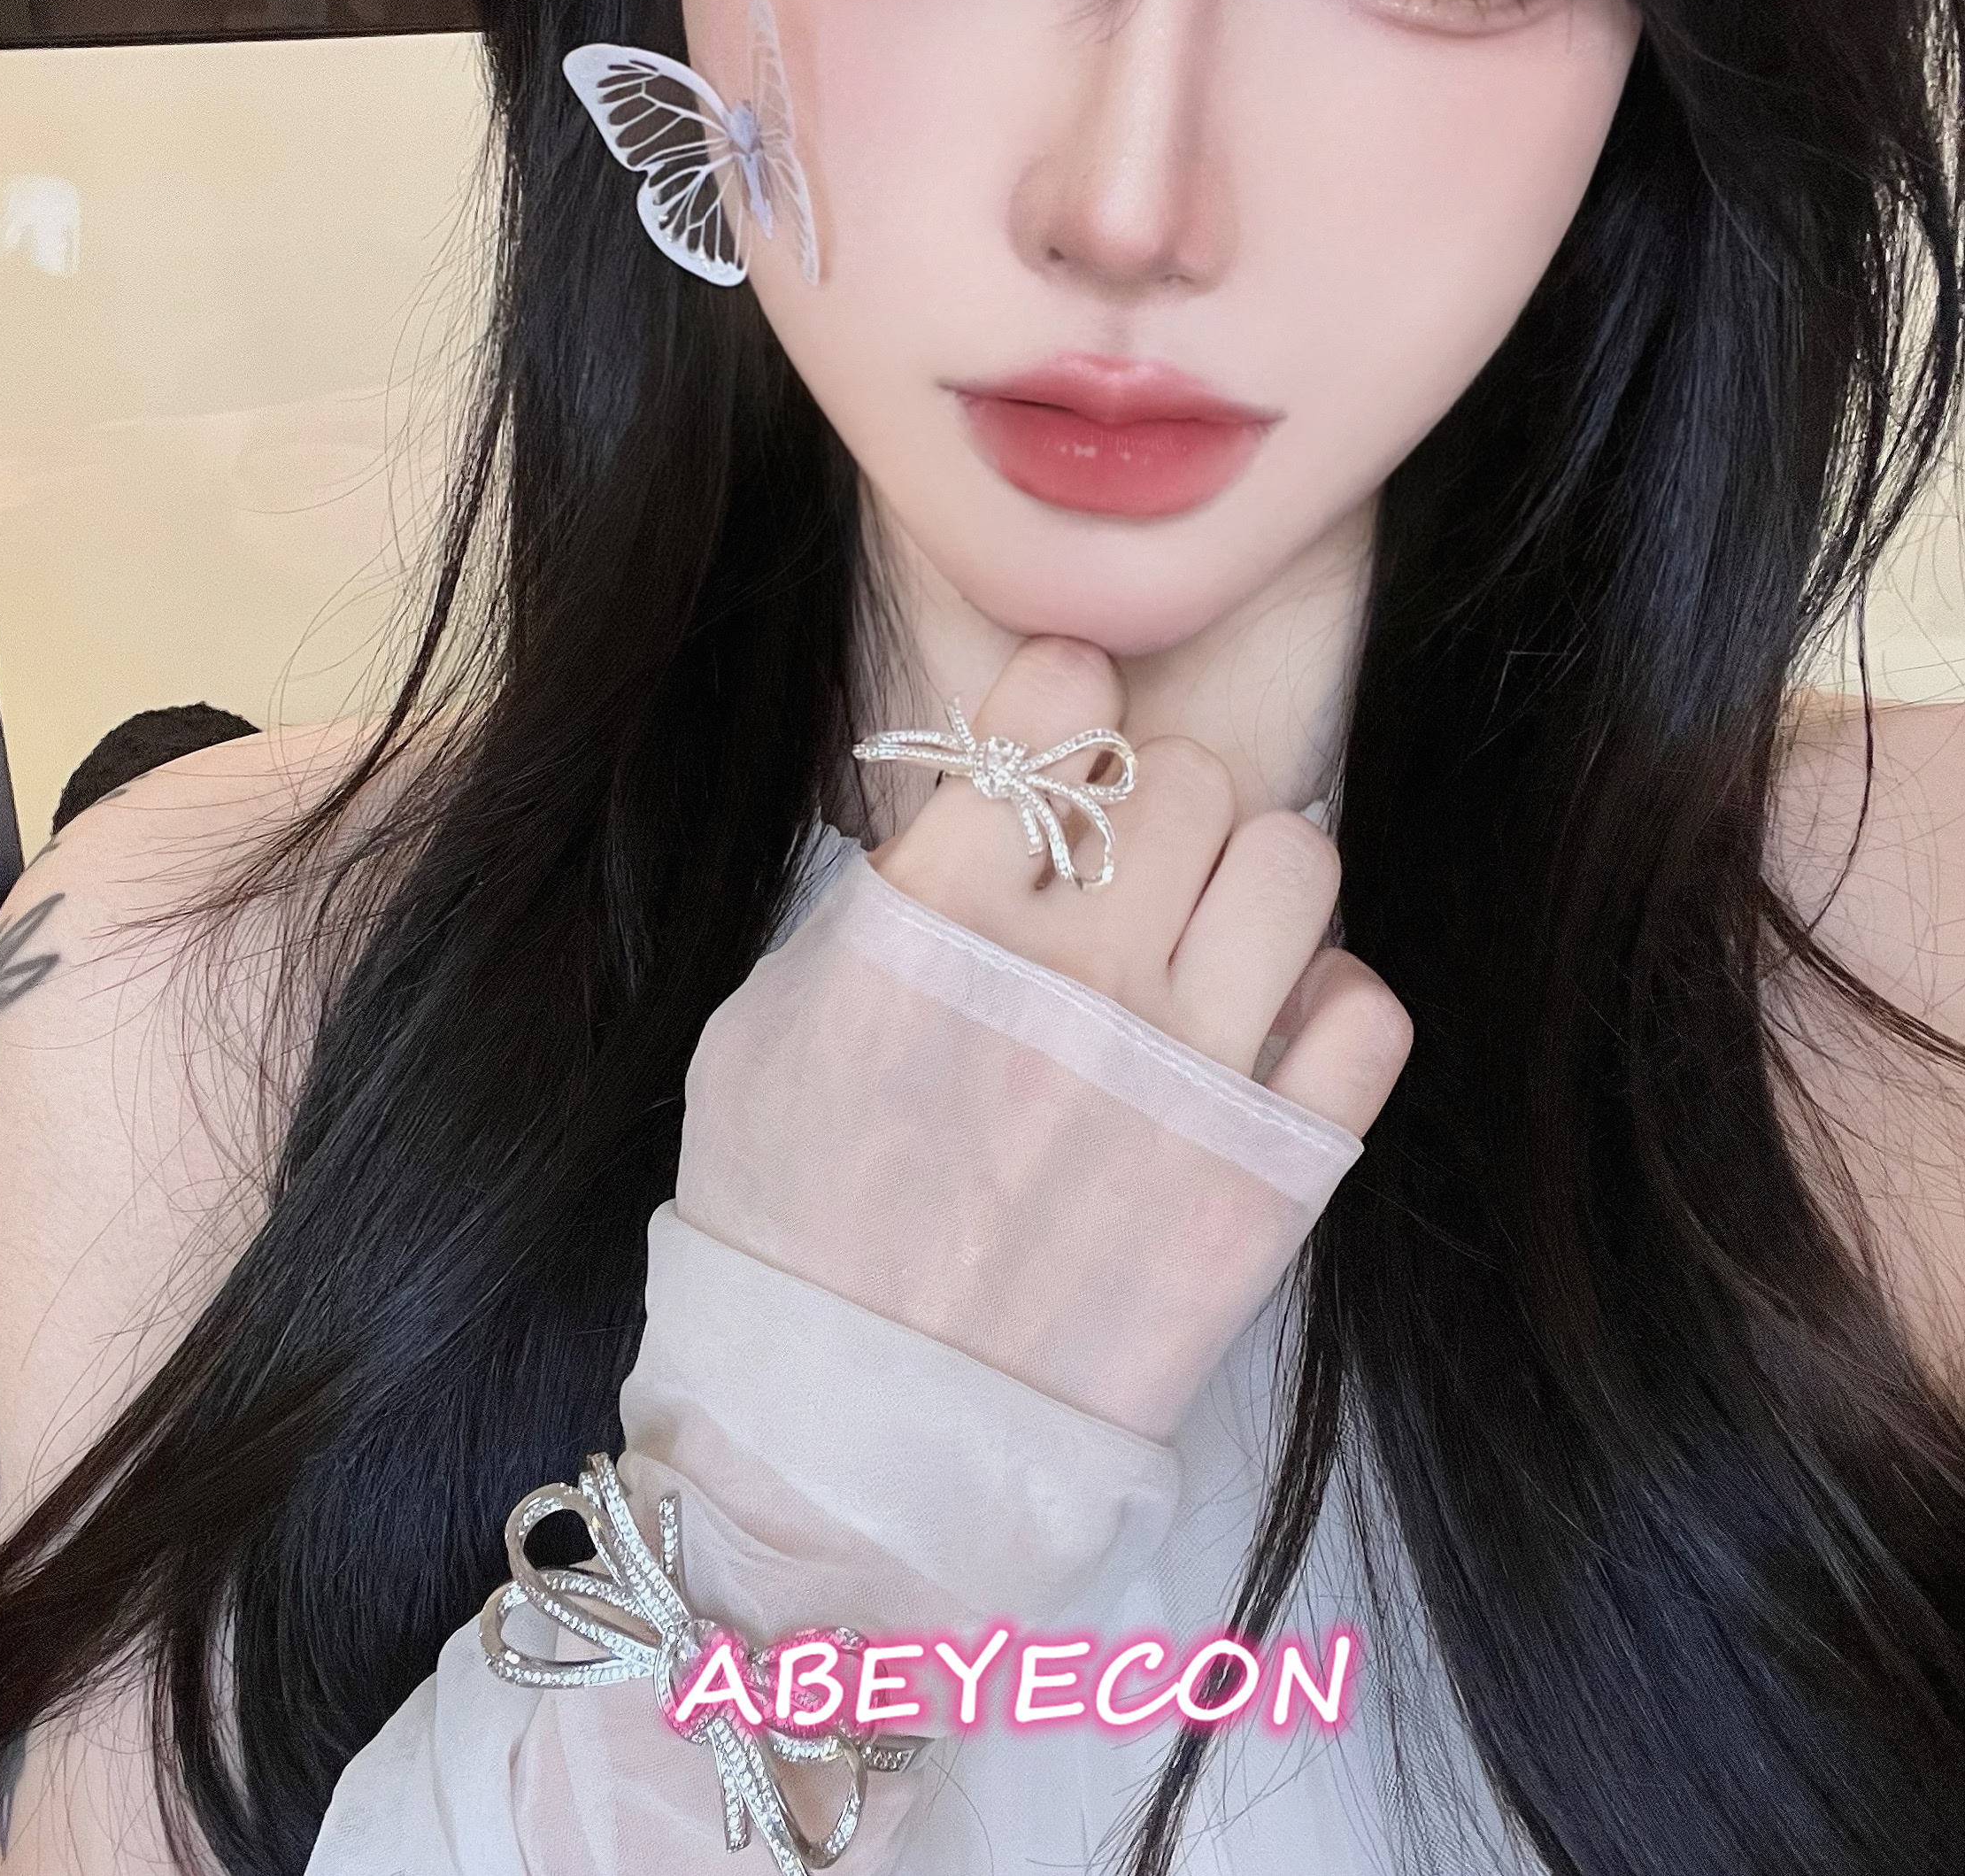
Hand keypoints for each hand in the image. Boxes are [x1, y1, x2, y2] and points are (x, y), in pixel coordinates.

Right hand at [677, 634, 1411, 1437]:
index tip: (1067, 734)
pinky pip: (1366, 1014)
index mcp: (936, 915)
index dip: (1068, 703)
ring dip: (1253, 880)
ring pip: (1297, 861)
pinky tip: (1261, 1033)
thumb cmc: (787, 1217)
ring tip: (1207, 938)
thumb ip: (888, 895)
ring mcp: (1183, 1071)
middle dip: (1157, 806)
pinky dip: (1326, 1003)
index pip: (1060, 707)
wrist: (849, 1433)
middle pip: (1190, 778)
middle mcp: (1073, 970)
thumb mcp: (772, 1019)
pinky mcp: (1270, 1173)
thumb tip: (995, 808)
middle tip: (1126, 872)